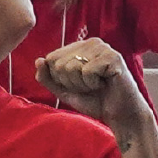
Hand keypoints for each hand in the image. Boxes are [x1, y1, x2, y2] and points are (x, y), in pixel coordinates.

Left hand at [33, 37, 149, 132]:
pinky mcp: (113, 57)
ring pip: (72, 67)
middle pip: (59, 63)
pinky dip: (92, 84)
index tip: (78, 85)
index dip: (60, 79)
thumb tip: (38, 61)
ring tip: (97, 85)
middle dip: (71, 82)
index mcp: (79, 47)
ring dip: (82, 84)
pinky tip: (104, 84)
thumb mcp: (65, 90)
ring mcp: (103, 48)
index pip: (51, 59)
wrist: (119, 115)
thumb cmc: (94, 100)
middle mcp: (91, 43)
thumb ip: (48, 78)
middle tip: (89, 86)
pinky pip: (87, 71)